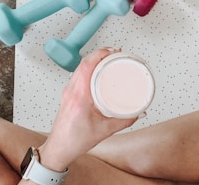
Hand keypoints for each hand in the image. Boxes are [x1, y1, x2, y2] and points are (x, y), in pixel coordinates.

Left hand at [38, 48, 137, 171]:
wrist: (59, 147)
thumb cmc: (75, 140)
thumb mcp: (105, 131)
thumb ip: (125, 121)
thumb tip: (138, 112)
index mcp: (79, 96)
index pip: (87, 66)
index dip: (100, 54)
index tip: (112, 52)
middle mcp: (71, 90)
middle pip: (84, 62)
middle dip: (100, 53)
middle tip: (114, 53)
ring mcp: (68, 91)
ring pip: (79, 66)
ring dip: (93, 59)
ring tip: (107, 58)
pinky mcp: (68, 93)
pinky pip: (77, 73)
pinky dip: (88, 67)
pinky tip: (96, 70)